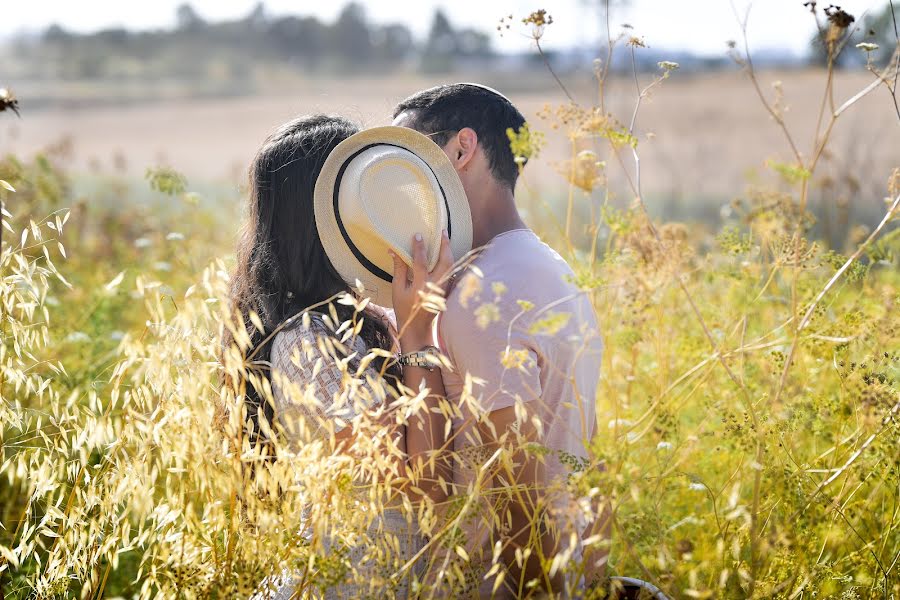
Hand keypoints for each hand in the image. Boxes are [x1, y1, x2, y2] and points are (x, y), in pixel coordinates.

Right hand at [390, 230, 453, 350]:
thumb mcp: (397, 290)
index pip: (421, 262)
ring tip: (445, 237)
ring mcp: (443, 288)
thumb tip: (394, 250)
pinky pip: (450, 271)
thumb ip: (398, 269)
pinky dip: (448, 260)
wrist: (418, 328)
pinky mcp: (446, 290)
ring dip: (448, 250)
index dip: (419, 247)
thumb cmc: (404, 309)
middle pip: (445, 261)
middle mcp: (435, 286)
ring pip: (450, 265)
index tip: (418, 235)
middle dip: (444, 245)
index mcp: (421, 286)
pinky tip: (444, 252)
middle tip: (442, 231)